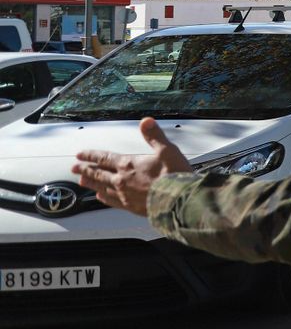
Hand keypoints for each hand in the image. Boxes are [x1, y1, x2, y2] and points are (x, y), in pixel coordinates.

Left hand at [73, 117, 192, 216]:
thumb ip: (154, 135)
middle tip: (74, 168)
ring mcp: (124, 194)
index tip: (80, 154)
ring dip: (91, 183)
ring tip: (82, 181)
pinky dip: (103, 198)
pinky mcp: (130, 207)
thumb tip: (146, 122)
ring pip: (101, 187)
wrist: (177, 200)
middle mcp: (122, 180)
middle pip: (98, 173)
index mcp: (128, 164)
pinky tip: (100, 197)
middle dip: (85, 169)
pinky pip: (111, 201)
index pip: (104, 158)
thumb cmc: (174, 175)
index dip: (91, 155)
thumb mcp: (167, 150)